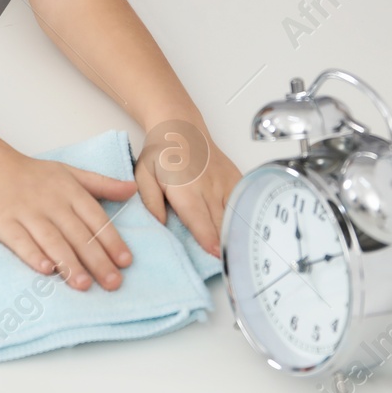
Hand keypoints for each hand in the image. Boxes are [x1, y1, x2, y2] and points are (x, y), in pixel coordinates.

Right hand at [0, 149, 136, 290]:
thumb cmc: (32, 174)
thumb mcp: (69, 173)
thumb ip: (102, 184)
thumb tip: (133, 190)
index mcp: (69, 191)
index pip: (95, 218)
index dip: (111, 240)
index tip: (125, 262)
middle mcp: (51, 202)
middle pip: (78, 234)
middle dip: (97, 260)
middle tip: (113, 283)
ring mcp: (26, 212)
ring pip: (52, 240)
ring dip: (69, 263)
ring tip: (84, 285)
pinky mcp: (3, 221)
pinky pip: (20, 240)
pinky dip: (33, 254)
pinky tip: (45, 270)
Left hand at [133, 119, 242, 258]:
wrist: (182, 127)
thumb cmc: (161, 153)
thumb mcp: (144, 174)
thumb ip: (150, 201)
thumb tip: (160, 224)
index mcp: (185, 187)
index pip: (199, 218)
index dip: (209, 238)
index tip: (217, 254)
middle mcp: (209, 186)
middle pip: (219, 222)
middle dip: (225, 244)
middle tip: (229, 265)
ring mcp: (225, 183)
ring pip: (234, 214)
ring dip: (236, 234)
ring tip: (241, 255)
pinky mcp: (235, 179)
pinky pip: (243, 202)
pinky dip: (244, 217)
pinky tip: (247, 233)